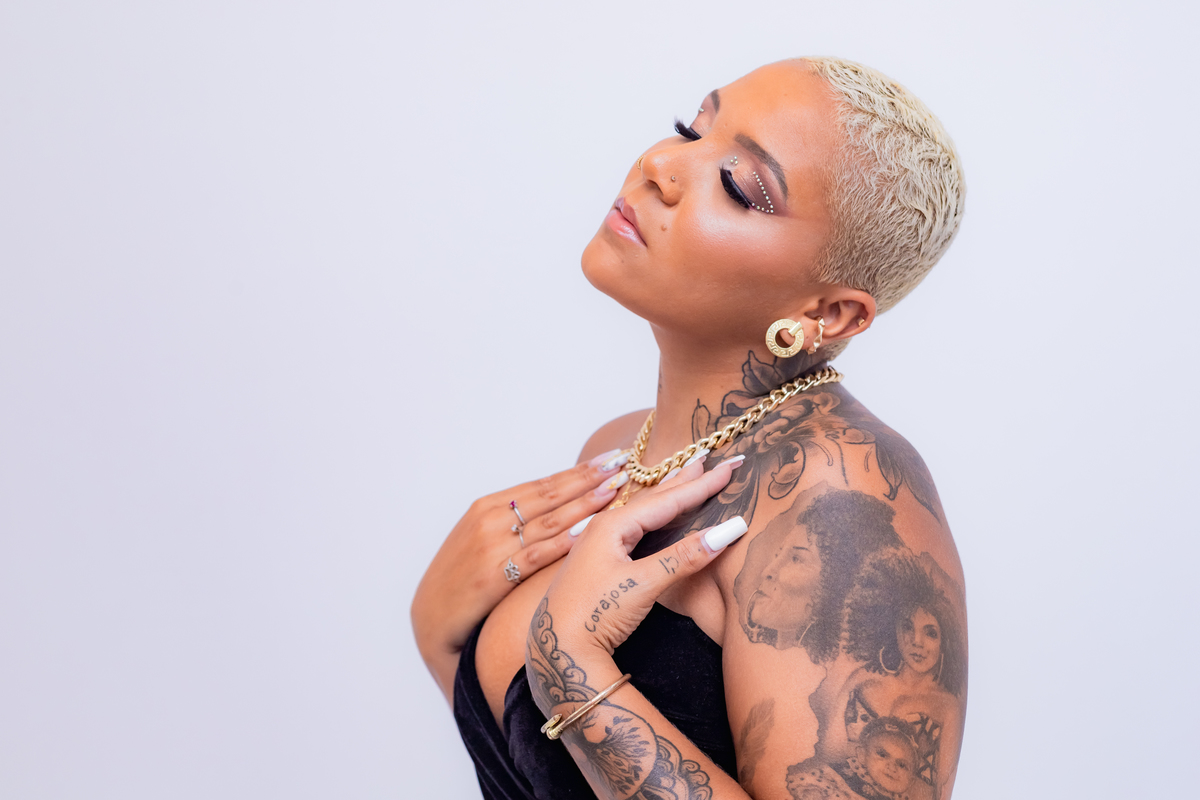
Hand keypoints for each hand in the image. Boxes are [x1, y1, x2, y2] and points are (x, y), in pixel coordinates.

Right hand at [412, 449, 630, 695]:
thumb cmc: (461, 578)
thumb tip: (556, 506)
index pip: (543, 484)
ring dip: (585, 504)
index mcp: (487, 506)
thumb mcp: (480, 539)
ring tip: (616, 492)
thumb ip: (513, 522)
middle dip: (590, 479)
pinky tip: (589, 532)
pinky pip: (537, 555)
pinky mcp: (494, 575)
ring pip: (550, 521)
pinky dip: (564, 542)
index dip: (578, 471)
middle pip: (551, 496)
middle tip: (624, 466)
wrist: (431, 618)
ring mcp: (492, 546)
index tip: (610, 460)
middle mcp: (490, 520)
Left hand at [531, 455, 749, 664]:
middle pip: (654, 498)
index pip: (667, 499)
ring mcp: (600, 544)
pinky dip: (656, 517)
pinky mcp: (600, 562)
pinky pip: (636, 528)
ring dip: (670, 495)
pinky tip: (658, 515)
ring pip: (643, 512)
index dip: (701, 485)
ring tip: (689, 476)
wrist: (555, 651)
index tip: (729, 467)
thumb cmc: (592, 615)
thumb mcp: (642, 585)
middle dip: (685, 480)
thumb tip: (727, 531)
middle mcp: (603, 528)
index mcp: (612, 526)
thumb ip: (683, 557)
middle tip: (711, 459)